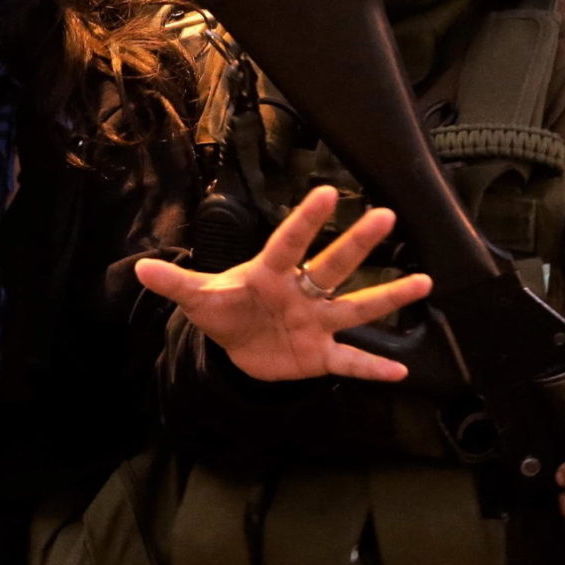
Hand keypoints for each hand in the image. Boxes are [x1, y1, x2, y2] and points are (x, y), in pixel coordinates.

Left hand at [133, 185, 432, 383]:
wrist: (237, 347)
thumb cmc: (226, 310)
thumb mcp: (199, 299)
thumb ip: (176, 284)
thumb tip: (140, 269)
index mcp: (271, 273)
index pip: (289, 242)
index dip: (306, 220)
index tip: (327, 192)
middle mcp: (301, 292)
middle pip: (332, 266)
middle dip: (357, 244)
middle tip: (386, 214)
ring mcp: (315, 323)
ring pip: (356, 307)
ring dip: (388, 296)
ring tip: (424, 281)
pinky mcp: (320, 355)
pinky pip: (350, 362)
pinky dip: (372, 368)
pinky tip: (401, 372)